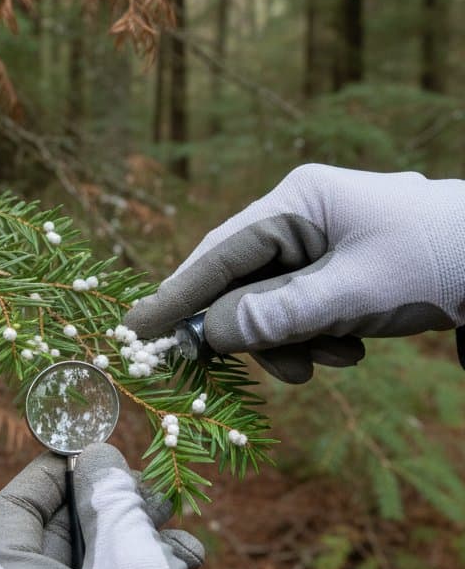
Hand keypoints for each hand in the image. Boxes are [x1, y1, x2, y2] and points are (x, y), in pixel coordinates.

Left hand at [0, 444, 300, 568]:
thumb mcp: (131, 557)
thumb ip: (109, 497)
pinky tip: (186, 558)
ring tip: (172, 518)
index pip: (9, 517)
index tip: (84, 446)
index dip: (46, 474)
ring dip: (130, 533)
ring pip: (90, 567)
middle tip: (143, 481)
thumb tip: (95, 452)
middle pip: (53, 539)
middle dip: (100, 502)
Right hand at [126, 164, 464, 382]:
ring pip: (268, 304)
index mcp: (298, 202)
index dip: (176, 295)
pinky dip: (312, 337)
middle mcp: (298, 217)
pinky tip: (350, 348)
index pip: (218, 252)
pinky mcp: (332, 269)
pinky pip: (297, 310)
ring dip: (291, 341)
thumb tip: (210, 334)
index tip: (135, 330)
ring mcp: (315, 244)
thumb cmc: (436, 261)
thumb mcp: (354, 293)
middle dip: (255, 331)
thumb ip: (278, 314)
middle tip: (274, 366)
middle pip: (240, 283)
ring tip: (335, 358)